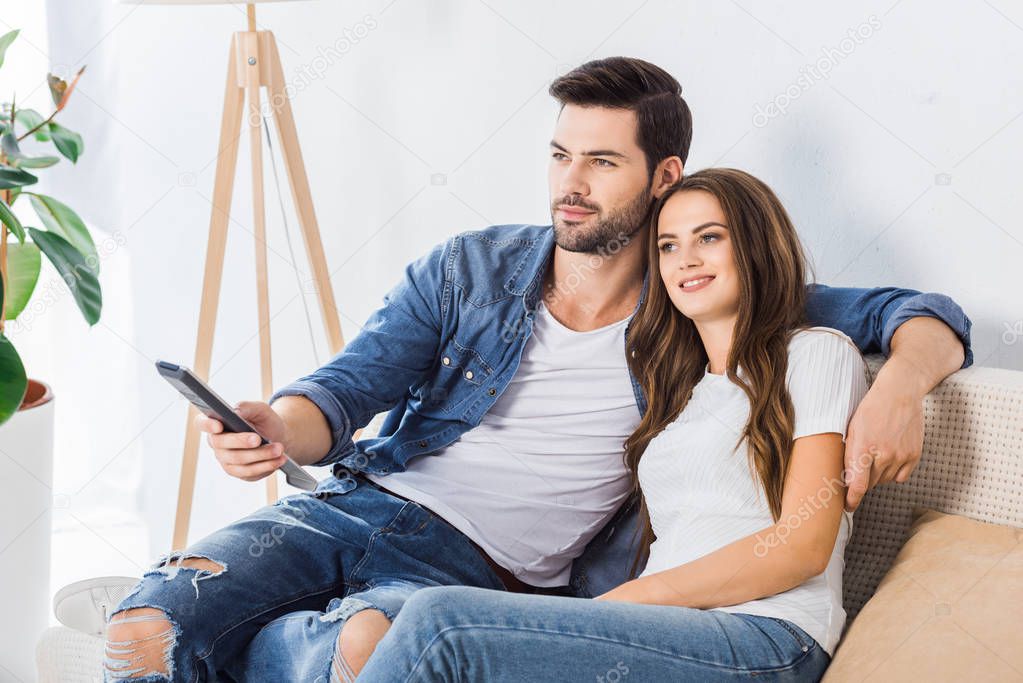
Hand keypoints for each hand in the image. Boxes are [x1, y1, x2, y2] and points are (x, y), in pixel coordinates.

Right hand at [194, 401, 288, 481]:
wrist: (278, 437)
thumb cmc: (264, 421)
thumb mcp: (260, 409)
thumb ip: (248, 407)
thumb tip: (236, 411)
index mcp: (217, 423)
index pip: (202, 423)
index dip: (206, 425)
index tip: (218, 426)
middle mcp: (217, 443)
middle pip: (221, 444)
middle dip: (241, 441)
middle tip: (258, 439)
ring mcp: (226, 459)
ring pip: (238, 461)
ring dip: (260, 455)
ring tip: (279, 448)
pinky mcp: (238, 472)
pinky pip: (249, 472)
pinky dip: (266, 466)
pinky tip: (279, 459)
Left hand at [843, 381, 923, 511]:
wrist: (899, 393)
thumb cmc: (870, 409)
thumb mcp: (852, 429)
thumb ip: (850, 454)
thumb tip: (846, 479)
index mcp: (863, 447)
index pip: (858, 484)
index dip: (852, 499)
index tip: (848, 506)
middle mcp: (884, 454)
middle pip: (870, 483)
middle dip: (862, 480)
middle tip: (860, 468)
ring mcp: (901, 456)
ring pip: (884, 480)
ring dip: (877, 475)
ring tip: (875, 455)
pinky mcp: (914, 455)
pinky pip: (900, 477)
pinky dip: (893, 473)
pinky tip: (888, 459)